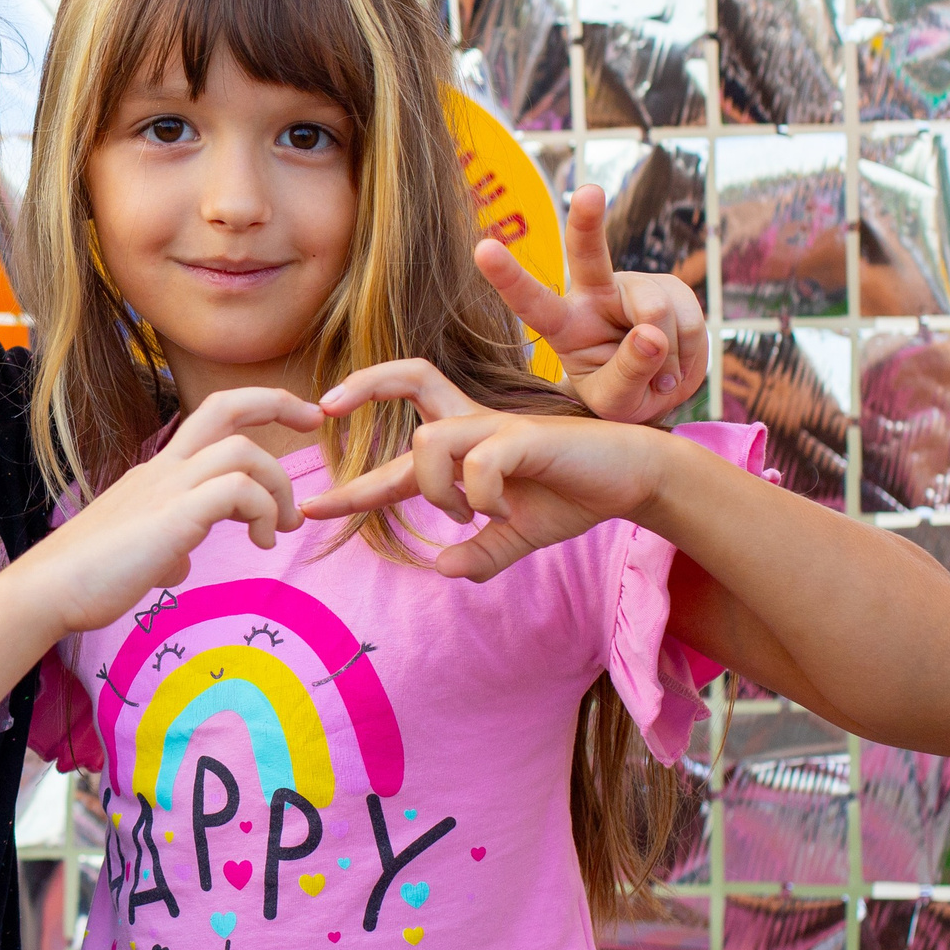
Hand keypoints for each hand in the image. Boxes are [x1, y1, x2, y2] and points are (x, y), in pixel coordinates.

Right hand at [11, 387, 324, 635]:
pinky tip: (260, 542)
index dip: (260, 405)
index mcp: (158, 472)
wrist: (46, 590)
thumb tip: (179, 562)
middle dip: (279, 404)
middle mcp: (164, 469)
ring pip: (242, 451)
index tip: (297, 420)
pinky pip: (236, 492)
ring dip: (278, 486)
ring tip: (281, 528)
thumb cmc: (86, 576)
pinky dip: (262, 511)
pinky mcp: (172, 519)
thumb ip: (165, 547)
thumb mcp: (138, 553)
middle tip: (315, 424)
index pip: (213, 415)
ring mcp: (167, 490)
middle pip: (227, 406)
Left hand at [308, 359, 671, 580]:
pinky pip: (479, 460)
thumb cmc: (575, 496)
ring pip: (428, 441)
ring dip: (433, 488)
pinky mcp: (526, 436)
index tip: (313, 509)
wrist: (635, 479)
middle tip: (325, 407)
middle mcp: (475, 426)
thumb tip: (446, 569)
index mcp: (467, 446)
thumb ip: (483, 553)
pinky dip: (478, 494)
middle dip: (362, 388)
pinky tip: (497, 511)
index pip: (398, 457)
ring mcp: (498, 427)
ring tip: (464, 514)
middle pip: (411, 380)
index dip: (353, 484)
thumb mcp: (520, 536)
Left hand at [478, 184, 705, 425]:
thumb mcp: (616, 402)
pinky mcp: (670, 287)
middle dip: (587, 220)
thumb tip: (652, 334)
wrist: (658, 392)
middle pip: (589, 253)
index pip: (531, 301)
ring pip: (656, 311)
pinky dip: (691, 352)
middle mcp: (594, 294)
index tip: (483, 249)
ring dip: (668, 354)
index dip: (508, 276)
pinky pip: (690, 320)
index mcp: (563, 324)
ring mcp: (634, 286)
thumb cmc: (622, 396)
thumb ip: (628, 373)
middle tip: (589, 193)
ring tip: (661, 377)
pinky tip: (677, 363)